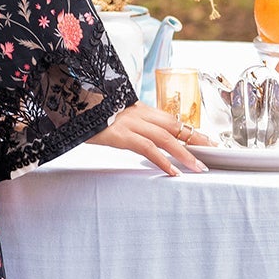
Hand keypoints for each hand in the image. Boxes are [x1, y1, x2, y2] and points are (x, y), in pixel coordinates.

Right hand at [87, 102, 210, 176]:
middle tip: (213, 150)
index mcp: (136, 109)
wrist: (66, 106)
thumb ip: (124, 124)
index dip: (189, 130)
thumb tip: (132, 136)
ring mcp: (129, 123)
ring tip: (198, 168)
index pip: (170, 119)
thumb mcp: (108, 117)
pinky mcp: (120, 135)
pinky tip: (172, 172)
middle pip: (174, 126)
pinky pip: (147, 148)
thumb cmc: (85, 115)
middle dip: (196, 138)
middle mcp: (137, 113)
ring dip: (185, 154)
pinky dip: (162, 160)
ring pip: (166, 138)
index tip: (204, 139)